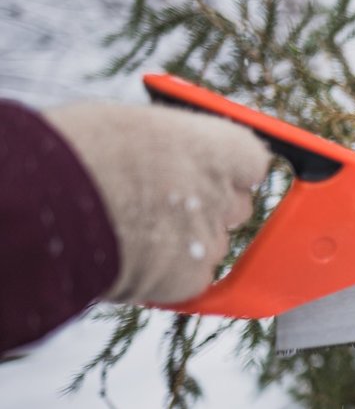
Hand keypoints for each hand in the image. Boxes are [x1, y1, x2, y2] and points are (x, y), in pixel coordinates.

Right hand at [44, 103, 270, 304]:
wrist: (48, 198)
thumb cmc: (80, 151)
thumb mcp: (136, 128)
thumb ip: (171, 150)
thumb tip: (174, 162)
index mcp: (221, 149)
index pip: (251, 163)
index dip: (226, 171)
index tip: (206, 174)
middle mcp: (224, 195)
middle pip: (234, 208)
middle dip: (207, 210)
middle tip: (163, 208)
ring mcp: (210, 241)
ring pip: (210, 247)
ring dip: (183, 245)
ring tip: (128, 231)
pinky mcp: (189, 280)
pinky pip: (189, 281)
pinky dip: (164, 277)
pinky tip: (127, 258)